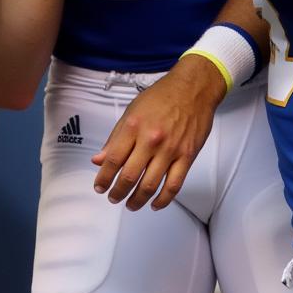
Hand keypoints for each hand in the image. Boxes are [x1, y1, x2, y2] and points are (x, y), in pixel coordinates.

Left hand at [90, 55, 225, 210]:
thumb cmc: (161, 96)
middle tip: (113, 198)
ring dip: (137, 200)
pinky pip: (174, 185)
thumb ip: (115, 137)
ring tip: (130, 204)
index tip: (99, 186)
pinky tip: (155, 204)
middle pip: (129, 176)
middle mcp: (150, 140)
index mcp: (133, 126)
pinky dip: (163, 199)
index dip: (103, 177)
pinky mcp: (187, 156)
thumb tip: (99, 159)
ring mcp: (170, 150)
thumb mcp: (132, 110)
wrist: (192, 89)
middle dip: (117, 192)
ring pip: (150, 185)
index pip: (113, 159)